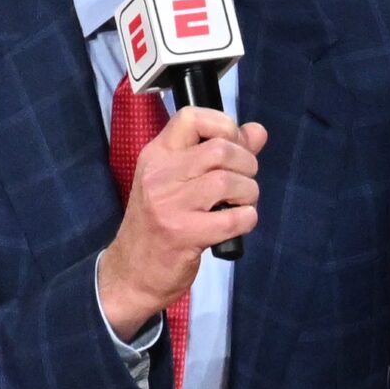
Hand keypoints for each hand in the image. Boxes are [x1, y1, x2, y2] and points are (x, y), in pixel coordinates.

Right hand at [98, 107, 264, 335]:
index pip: (192, 116)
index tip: (234, 147)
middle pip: (220, 149)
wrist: (132, 272)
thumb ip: (221, 152)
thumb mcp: (180, 181)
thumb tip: (257, 130)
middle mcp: (160, 175)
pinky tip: (239, 223)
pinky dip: (247, 219)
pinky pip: (233, 218)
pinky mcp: (183, 234)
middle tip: (243, 183)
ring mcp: (169, 205)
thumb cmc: (160, 223)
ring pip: (228, 182)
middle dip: (247, 164)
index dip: (225, 126)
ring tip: (242, 204)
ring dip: (249, 193)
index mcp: (157, 155)